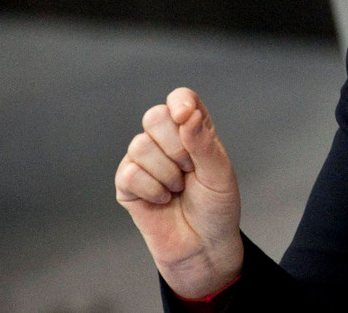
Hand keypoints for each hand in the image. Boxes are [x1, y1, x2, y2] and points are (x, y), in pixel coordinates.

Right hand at [116, 87, 243, 297]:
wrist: (204, 247)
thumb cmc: (217, 209)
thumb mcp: (219, 174)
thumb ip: (203, 142)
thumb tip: (187, 113)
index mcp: (193, 131)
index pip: (181, 99)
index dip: (180, 103)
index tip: (186, 117)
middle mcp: (166, 141)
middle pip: (154, 117)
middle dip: (175, 146)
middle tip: (189, 170)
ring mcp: (144, 162)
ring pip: (140, 145)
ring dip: (166, 174)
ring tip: (178, 189)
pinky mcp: (127, 184)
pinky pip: (129, 173)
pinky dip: (152, 190)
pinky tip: (163, 200)